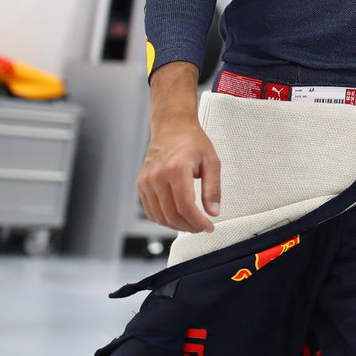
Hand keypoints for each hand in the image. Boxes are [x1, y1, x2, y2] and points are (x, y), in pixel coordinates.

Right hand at [137, 116, 220, 232]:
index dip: (198, 221)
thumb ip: (213, 189)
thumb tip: (213, 212)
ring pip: (159, 216)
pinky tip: (177, 217)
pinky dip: (164, 218)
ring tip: (192, 224)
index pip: (185, 206)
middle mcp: (157, 177)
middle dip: (189, 226)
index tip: (209, 227)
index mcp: (176, 170)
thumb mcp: (211, 162)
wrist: (172, 127)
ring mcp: (146, 181)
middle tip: (202, 228)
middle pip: (171, 214)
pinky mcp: (141, 184)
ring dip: (176, 225)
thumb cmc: (193, 142)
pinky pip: (151, 210)